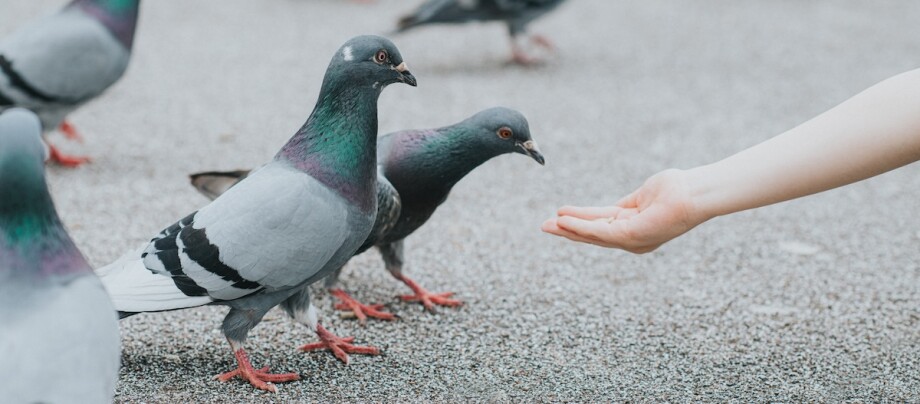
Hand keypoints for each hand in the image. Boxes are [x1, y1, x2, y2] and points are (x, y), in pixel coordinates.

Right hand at [541, 169, 708, 252]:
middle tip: (544, 226)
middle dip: (567, 231)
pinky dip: (580, 226)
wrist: (695, 193)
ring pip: (593, 235)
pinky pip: (599, 231)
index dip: (578, 222)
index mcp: (634, 229)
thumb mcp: (643, 198)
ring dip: (568, 230)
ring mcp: (632, 239)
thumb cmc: (676, 190)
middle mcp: (632, 239)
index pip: (600, 226)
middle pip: (592, 235)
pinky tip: (564, 220)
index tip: (559, 217)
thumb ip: (625, 207)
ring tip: (548, 225)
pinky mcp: (631, 236)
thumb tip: (613, 209)